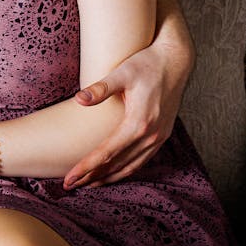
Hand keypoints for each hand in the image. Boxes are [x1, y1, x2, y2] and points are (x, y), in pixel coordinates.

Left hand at [63, 40, 189, 188]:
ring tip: (88, 184)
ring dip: (109, 177)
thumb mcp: (122, 72)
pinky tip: (114, 172)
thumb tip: (78, 99)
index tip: (68, 178)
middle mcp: (151, 135)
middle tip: (70, 186)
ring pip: (131, 166)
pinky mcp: (163, 134)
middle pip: (117, 165)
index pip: (106, 153)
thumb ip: (100, 88)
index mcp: (138, 123)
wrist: (176, 59)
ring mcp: (159, 137)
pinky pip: (143, 160)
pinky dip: (126, 169)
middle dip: (93, 177)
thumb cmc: (147, 63)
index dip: (85, 167)